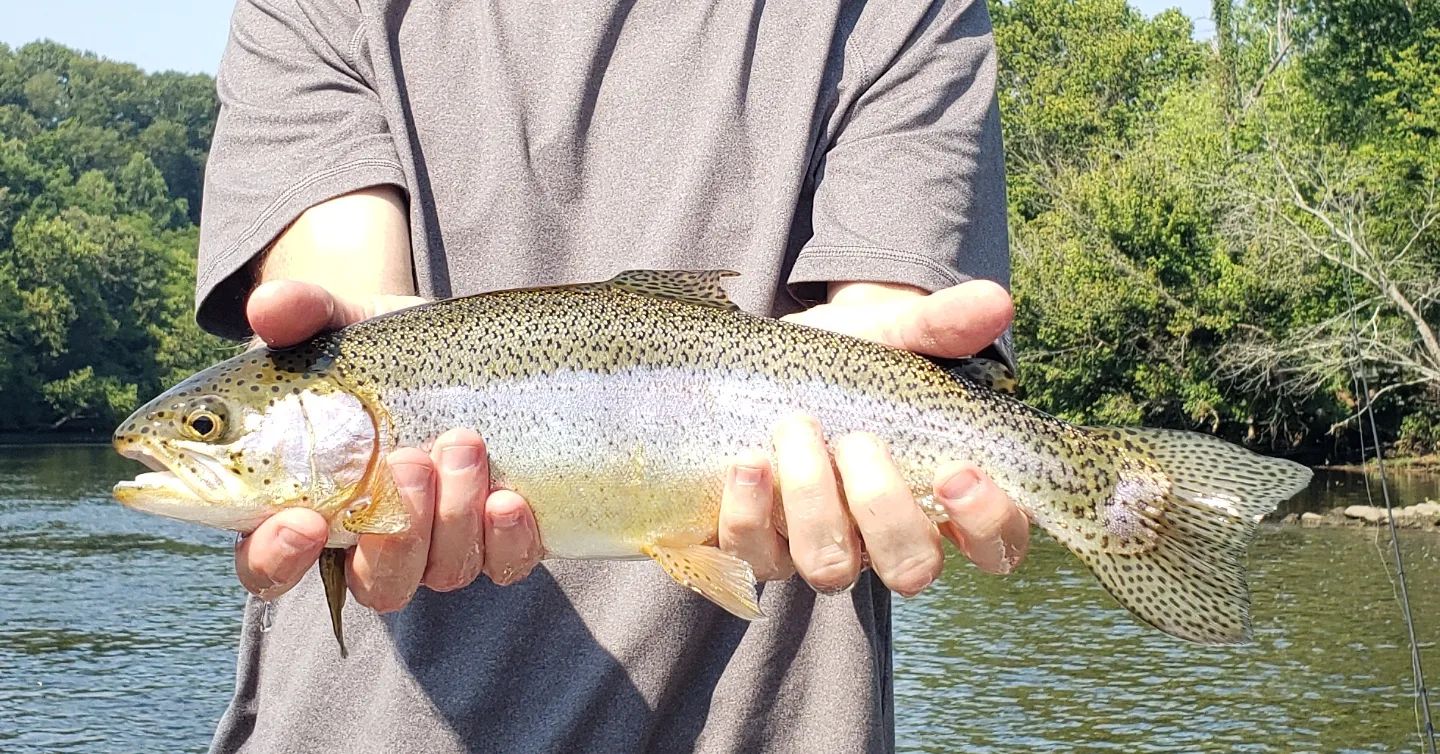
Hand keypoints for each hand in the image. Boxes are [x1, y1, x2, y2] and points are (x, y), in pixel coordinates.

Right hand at [234, 280, 543, 610]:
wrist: (458, 347)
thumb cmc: (377, 349)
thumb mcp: (341, 322)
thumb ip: (301, 313)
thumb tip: (269, 306)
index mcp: (305, 503)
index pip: (269, 566)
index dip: (279, 559)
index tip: (305, 521)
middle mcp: (372, 541)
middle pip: (375, 583)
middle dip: (396, 531)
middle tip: (409, 459)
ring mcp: (439, 545)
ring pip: (442, 572)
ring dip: (454, 515)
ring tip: (464, 443)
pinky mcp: (497, 537)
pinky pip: (505, 565)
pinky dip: (508, 540)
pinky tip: (510, 499)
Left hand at [718, 280, 1030, 595]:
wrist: (776, 358)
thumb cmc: (854, 359)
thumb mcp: (895, 334)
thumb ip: (942, 325)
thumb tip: (996, 302)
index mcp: (946, 498)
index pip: (997, 545)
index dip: (985, 523)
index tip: (956, 472)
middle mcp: (889, 539)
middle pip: (911, 568)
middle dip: (883, 507)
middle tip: (858, 441)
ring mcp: (824, 548)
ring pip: (830, 569)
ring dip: (812, 503)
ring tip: (795, 429)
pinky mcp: (761, 545)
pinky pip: (755, 557)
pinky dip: (748, 515)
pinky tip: (749, 461)